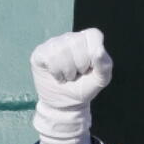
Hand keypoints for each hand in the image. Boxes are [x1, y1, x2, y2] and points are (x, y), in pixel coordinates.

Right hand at [30, 28, 112, 143]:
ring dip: (66, 71)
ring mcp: (52, 44)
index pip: (93, 37)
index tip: (89, 70)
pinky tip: (55, 76)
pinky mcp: (39, 53)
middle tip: (76, 77)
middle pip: (77, 46)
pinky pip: (48, 57)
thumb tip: (100, 52)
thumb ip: (104, 66)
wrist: (64, 106)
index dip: (92, 56)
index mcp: (87, 40)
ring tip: (66, 78)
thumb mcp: (99, 81)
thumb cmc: (84, 92)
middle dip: (79, 67)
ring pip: (62, 52)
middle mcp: (69, 38)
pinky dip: (53, 71)